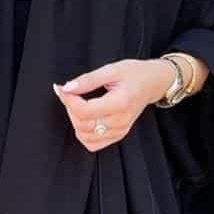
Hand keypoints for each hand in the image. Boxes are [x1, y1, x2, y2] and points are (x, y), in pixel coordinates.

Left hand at [52, 59, 173, 151]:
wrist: (152, 83)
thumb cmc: (134, 74)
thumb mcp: (111, 69)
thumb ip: (88, 80)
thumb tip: (67, 88)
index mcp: (120, 103)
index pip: (84, 111)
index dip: (68, 100)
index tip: (61, 88)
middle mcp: (120, 121)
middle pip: (82, 124)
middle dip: (70, 108)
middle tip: (72, 92)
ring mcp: (120, 131)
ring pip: (84, 136)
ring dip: (75, 120)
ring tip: (80, 103)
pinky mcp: (118, 136)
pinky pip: (92, 144)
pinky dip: (83, 133)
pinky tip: (86, 118)